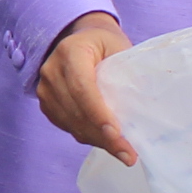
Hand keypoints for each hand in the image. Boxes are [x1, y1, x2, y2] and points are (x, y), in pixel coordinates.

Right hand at [36, 12, 134, 166]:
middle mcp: (52, 71)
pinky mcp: (46, 104)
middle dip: (103, 136)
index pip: (81, 88)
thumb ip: (129, 71)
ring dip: (97, 141)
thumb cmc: (104, 43)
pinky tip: (107, 143)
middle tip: (128, 154)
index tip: (116, 134)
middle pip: (76, 111)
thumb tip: (146, 105)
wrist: (80, 38)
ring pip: (71, 123)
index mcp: (70, 52)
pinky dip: (88, 137)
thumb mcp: (119, 47)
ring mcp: (45, 89)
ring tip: (123, 152)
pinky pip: (67, 126)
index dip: (98, 113)